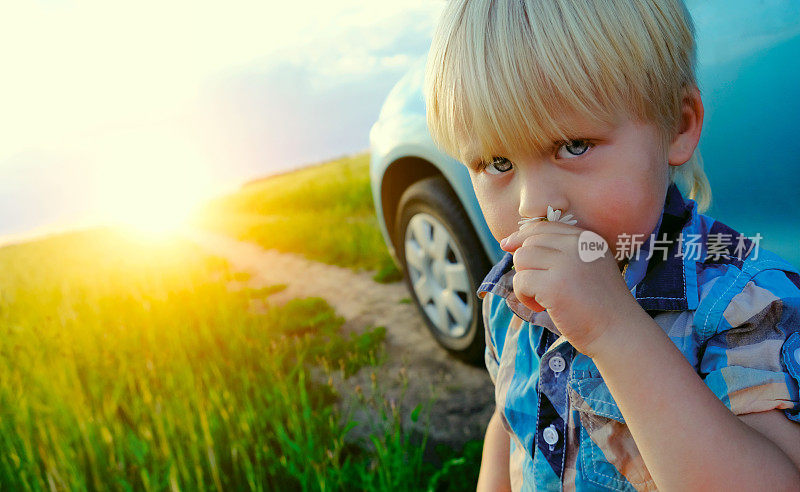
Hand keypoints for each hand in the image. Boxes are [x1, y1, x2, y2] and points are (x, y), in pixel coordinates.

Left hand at [500, 220, 637, 356]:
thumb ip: (559, 252)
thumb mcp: (586, 266)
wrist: (618, 331)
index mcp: (585, 238)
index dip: (521, 236)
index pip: (542, 227)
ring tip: (542, 298)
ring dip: (524, 281)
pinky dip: (524, 297)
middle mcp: (576, 245)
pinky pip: (520, 281)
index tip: (508, 246)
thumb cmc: (598, 304)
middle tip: (540, 288)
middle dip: (526, 266)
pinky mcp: (554, 285)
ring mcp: (566, 263)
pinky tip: (541, 307)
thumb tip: (510, 243)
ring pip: (521, 259)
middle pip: (529, 242)